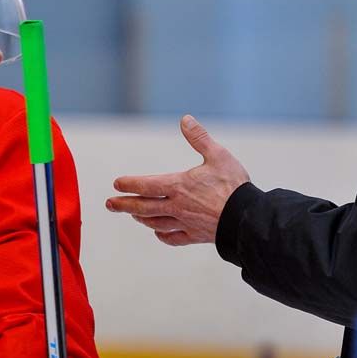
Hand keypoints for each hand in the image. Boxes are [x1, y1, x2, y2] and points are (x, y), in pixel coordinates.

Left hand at [106, 115, 249, 245]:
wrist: (247, 217)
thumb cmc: (233, 185)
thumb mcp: (218, 155)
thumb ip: (199, 138)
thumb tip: (185, 119)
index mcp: (179, 186)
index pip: (146, 185)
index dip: (130, 184)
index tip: (116, 183)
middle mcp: (177, 206)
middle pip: (144, 207)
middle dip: (124, 205)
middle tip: (109, 204)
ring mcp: (185, 223)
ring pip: (156, 222)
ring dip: (141, 218)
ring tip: (132, 215)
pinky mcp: (196, 236)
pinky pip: (173, 238)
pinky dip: (162, 235)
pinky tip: (158, 232)